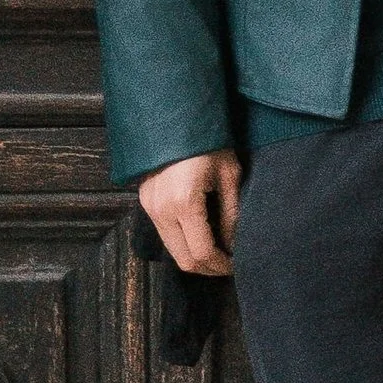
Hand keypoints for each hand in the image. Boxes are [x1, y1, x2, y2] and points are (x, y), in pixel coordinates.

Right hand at [139, 147, 241, 277]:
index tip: (236, 264)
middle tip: (227, 263)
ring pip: (172, 249)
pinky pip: (164, 233)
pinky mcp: (146, 201)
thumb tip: (234, 245)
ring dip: (194, 256)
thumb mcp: (229, 175)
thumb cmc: (208, 141)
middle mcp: (161, 209)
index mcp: (184, 202)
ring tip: (217, 250)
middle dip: (208, 267)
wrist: (176, 115)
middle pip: (183, 259)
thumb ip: (231, 215)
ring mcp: (150, 206)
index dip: (221, 265)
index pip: (202, 252)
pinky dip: (182, 241)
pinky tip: (200, 234)